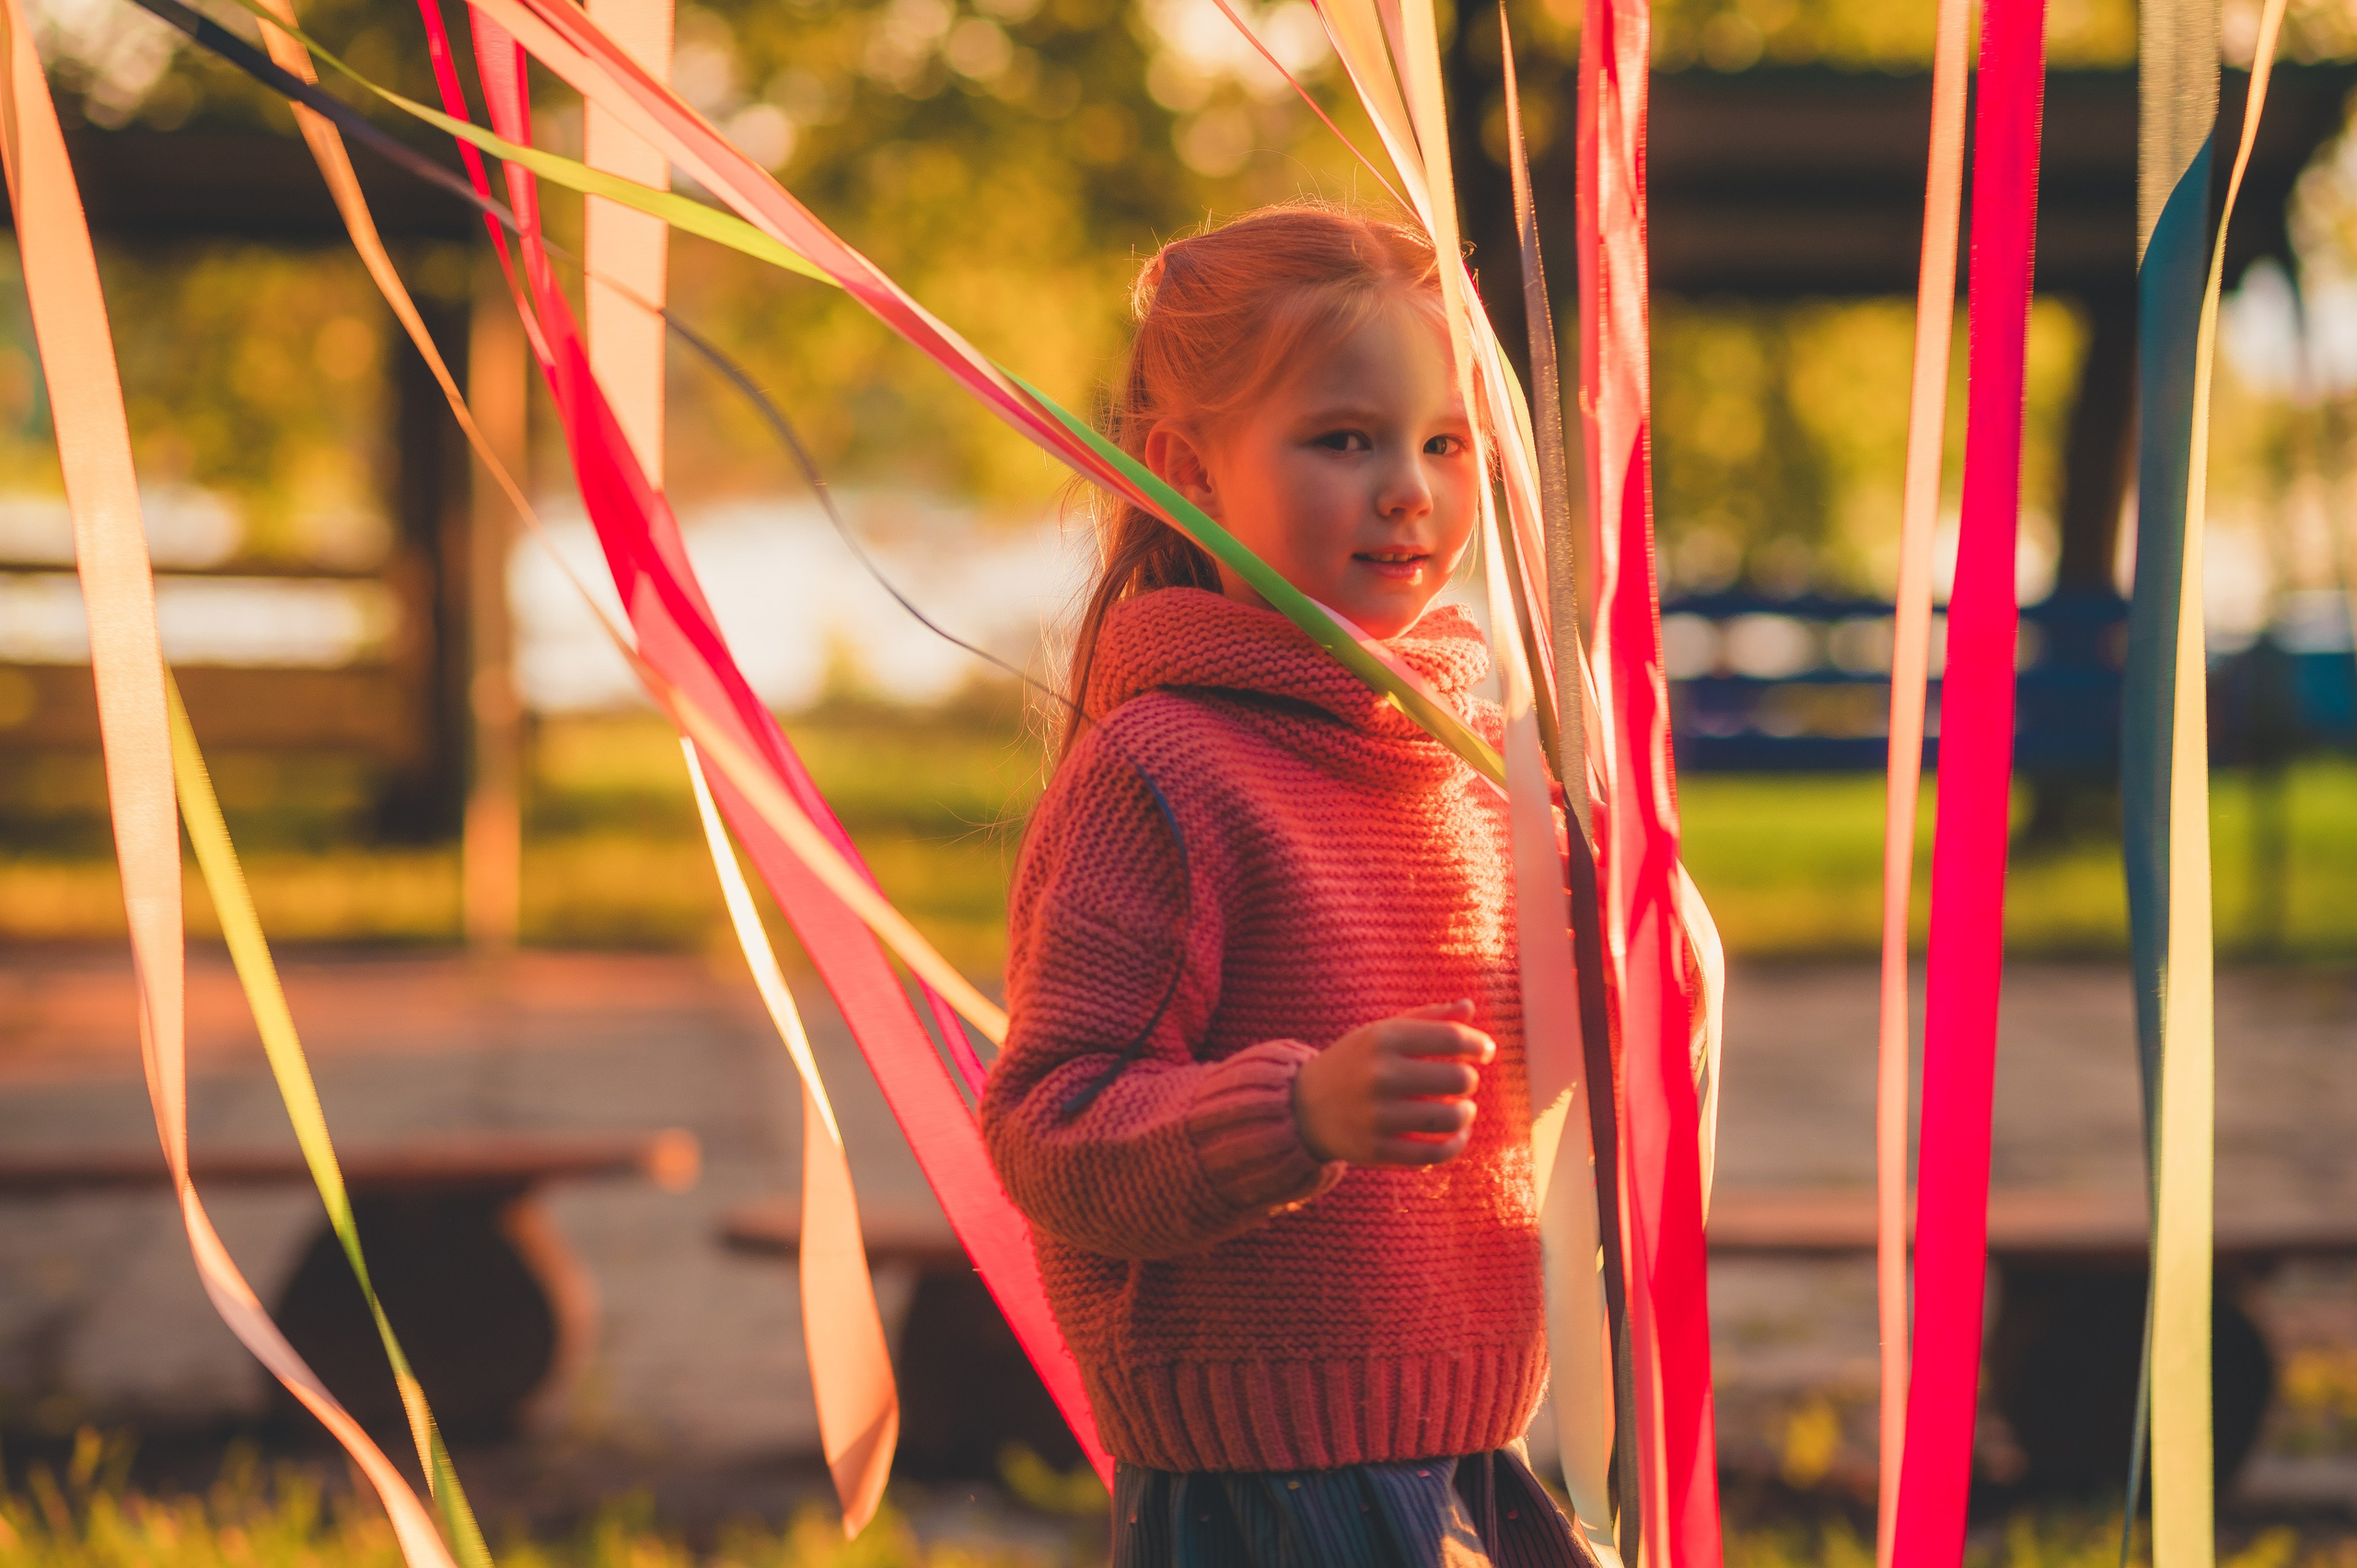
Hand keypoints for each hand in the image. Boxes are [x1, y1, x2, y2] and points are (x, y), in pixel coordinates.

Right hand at [1291, 1000, 1495, 1165]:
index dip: (1477, 1044)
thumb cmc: (1355, 1063)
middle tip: (1462, 1080)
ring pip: (1451, 1118)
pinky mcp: (1377, 1151)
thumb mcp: (1383, 1032)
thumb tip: (1469, 1007)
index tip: (1484, 1051)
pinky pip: (1434, 1154)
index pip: (1450, 1038)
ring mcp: (1377, 1116)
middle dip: (1469, 1079)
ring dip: (1466, 1113)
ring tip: (1462, 1108)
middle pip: (1458, 1078)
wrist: (1303, 1107)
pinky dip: (1456, 1144)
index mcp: (1382, 1039)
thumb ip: (1427, 1018)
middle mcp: (1379, 1076)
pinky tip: (1458, 1134)